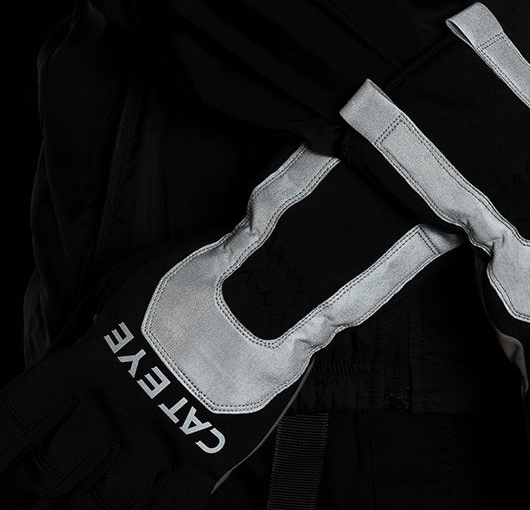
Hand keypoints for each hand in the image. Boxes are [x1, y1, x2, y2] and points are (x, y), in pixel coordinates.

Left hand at [0, 145, 458, 507]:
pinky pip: (165, 509)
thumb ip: (96, 331)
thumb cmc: (202, 278)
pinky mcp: (204, 456)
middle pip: (45, 472)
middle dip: (28, 488)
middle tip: (26, 494)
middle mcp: (112, 410)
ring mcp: (158, 438)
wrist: (270, 287)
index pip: (16, 417)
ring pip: (96, 502)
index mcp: (89, 365)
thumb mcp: (131, 287)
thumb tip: (71, 354)